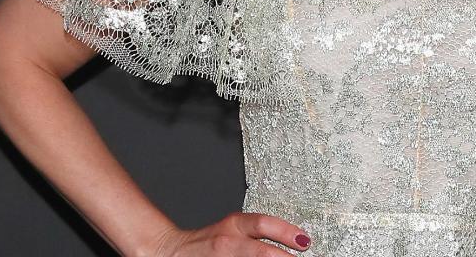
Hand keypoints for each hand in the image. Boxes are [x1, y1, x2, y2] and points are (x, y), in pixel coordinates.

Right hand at [144, 211, 312, 256]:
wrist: (171, 251)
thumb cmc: (206, 242)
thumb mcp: (231, 229)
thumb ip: (256, 235)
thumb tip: (294, 243)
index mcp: (233, 225)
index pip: (264, 224)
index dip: (287, 232)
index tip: (304, 241)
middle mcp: (228, 241)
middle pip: (262, 251)